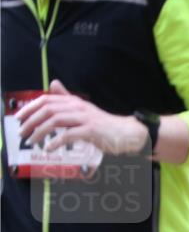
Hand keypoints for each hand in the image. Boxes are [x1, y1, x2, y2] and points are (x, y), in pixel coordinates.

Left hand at [17, 80, 148, 155]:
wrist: (126, 133)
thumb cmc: (103, 124)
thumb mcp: (83, 108)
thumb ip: (67, 98)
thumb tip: (54, 83)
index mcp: (74, 102)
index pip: (46, 100)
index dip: (30, 108)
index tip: (19, 118)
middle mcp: (78, 107)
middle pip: (48, 110)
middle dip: (31, 121)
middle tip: (22, 132)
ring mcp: (85, 119)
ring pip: (55, 121)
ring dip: (40, 132)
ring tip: (32, 141)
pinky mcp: (91, 131)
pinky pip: (68, 135)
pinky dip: (56, 142)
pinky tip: (49, 148)